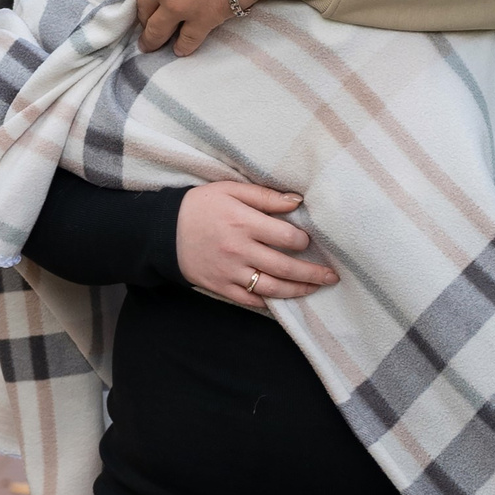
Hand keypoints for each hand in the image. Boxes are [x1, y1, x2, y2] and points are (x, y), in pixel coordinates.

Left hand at [117, 0, 264, 55]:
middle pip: (140, 6)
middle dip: (143, 12)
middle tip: (145, 17)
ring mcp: (178, 6)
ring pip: (155, 31)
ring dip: (151, 39)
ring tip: (149, 44)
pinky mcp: (201, 21)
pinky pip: (185, 42)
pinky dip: (182, 47)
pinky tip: (179, 49)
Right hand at [175, 181, 333, 310]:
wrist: (163, 231)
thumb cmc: (200, 206)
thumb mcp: (230, 190)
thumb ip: (265, 196)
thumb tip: (297, 201)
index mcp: (244, 223)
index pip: (286, 238)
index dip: (303, 241)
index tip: (308, 241)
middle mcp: (240, 250)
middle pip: (286, 267)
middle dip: (313, 273)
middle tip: (331, 276)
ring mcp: (231, 272)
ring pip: (273, 288)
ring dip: (298, 291)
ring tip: (315, 289)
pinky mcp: (221, 287)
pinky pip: (251, 301)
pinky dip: (271, 303)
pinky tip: (285, 300)